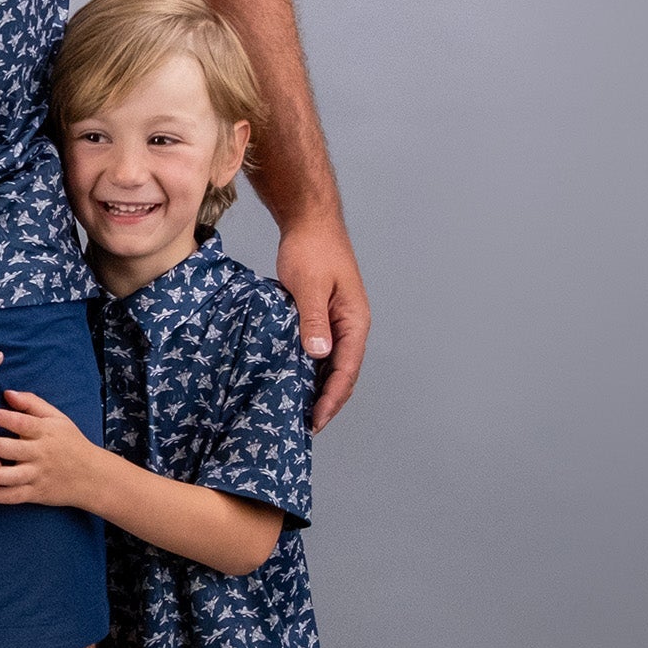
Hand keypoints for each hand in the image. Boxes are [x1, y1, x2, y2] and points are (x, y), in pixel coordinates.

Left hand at [0, 388, 106, 509]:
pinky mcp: (34, 493)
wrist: (92, 477)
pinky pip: (12, 496)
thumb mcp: (57, 419)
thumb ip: (32, 404)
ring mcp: (37, 476)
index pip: (26, 424)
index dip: (9, 419)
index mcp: (46, 432)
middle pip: (16, 450)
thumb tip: (7, 393)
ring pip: (12, 477)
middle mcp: (40, 454)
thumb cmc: (71, 443)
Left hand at [275, 212, 369, 428]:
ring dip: (318, 387)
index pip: (347, 370)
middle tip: (306, 426)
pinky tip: (292, 379)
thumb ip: (313, 320)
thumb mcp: (309, 286)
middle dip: (327, 401)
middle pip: (343, 373)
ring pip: (331, 364)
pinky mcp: (322, 317)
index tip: (315, 420)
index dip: (332, 398)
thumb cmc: (312, 249)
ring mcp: (338, 322)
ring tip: (298, 411)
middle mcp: (351, 326)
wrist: (309, 221)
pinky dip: (309, 368)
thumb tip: (318, 354)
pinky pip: (319, 350)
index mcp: (355, 321)